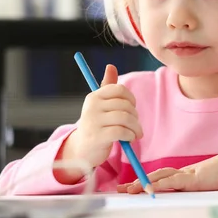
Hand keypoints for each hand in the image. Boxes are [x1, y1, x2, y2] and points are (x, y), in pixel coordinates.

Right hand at [56, 64, 142, 183]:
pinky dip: (130, 135)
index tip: (132, 108)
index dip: (131, 98)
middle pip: (125, 105)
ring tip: (135, 133)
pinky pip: (122, 131)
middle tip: (136, 125)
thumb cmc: (96, 125)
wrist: (82, 151)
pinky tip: (129, 139)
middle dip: (135, 116)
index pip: (119, 89)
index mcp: (94, 96)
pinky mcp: (97, 136)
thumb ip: (108, 87)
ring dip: (135, 127)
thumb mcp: (100, 105)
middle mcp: (92, 106)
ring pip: (125, 118)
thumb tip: (111, 66)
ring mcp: (93, 121)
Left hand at [117, 142, 217, 192]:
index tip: (132, 185)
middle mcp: (184, 173)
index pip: (162, 176)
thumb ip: (200, 185)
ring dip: (142, 184)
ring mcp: (188, 175)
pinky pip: (172, 182)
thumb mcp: (211, 182)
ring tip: (127, 190)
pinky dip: (159, 185)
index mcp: (187, 174)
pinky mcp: (194, 179)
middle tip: (121, 189)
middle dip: (136, 182)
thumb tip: (195, 191)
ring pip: (159, 178)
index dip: (145, 180)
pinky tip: (148, 188)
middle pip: (155, 176)